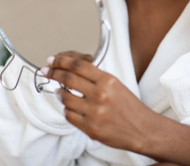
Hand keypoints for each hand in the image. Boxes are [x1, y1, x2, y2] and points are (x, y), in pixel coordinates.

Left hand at [45, 52, 189, 164]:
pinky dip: (67, 110)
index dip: (61, 61)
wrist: (143, 129)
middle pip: (67, 79)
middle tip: (47, 72)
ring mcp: (94, 112)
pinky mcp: (91, 128)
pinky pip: (69, 115)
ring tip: (60, 92)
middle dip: (53, 74)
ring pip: (64, 98)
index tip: (52, 60)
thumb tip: (71, 71)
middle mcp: (100, 94)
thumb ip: (96, 78)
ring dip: (59, 94)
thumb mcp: (116, 85)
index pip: (77, 65)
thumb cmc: (129, 107)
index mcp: (107, 80)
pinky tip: (71, 108)